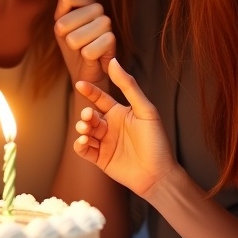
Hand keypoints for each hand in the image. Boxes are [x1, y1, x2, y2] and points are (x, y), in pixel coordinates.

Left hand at [54, 0, 114, 85]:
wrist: (86, 70)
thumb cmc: (73, 48)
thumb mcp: (61, 29)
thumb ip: (62, 12)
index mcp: (85, 2)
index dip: (60, 19)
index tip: (66, 30)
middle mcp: (98, 8)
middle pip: (66, 22)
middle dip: (66, 37)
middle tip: (75, 44)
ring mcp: (107, 23)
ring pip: (76, 37)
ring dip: (76, 48)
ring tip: (84, 50)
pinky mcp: (112, 40)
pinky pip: (88, 51)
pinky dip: (87, 57)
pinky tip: (94, 57)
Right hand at [73, 59, 176, 199]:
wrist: (158, 175)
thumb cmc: (156, 142)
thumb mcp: (145, 110)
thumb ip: (128, 86)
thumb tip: (114, 62)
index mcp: (120, 113)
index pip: (100, 98)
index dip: (89, 90)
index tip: (80, 83)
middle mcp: (110, 127)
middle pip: (89, 115)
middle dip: (86, 114)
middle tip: (89, 116)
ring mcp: (104, 143)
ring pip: (84, 131)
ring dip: (82, 128)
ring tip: (87, 129)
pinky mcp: (100, 159)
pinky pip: (83, 149)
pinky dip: (79, 144)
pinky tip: (84, 141)